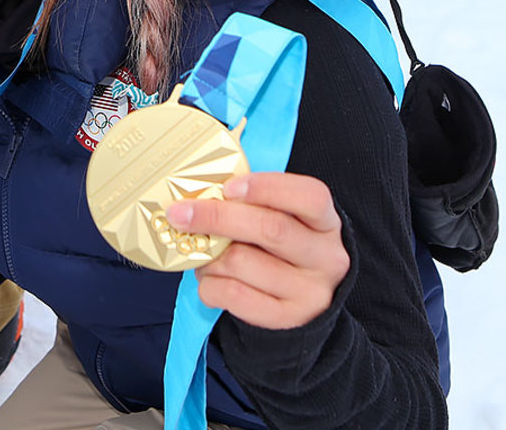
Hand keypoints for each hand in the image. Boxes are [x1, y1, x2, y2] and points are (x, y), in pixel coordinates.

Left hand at [167, 172, 349, 329]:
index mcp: (325, 222)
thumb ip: (253, 204)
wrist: (302, 306)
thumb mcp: (282, 220)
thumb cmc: (280, 249)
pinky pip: (235, 296)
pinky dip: (210, 285)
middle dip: (217, 216)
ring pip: (243, 262)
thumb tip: (200, 195)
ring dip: (209, 255)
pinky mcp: (288, 319)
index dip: (267, 187)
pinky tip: (208, 279)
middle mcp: (326, 258)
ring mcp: (310, 292)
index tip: (228, 187)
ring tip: (199, 252)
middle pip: (270, 229)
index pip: (310, 196)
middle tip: (179, 213)